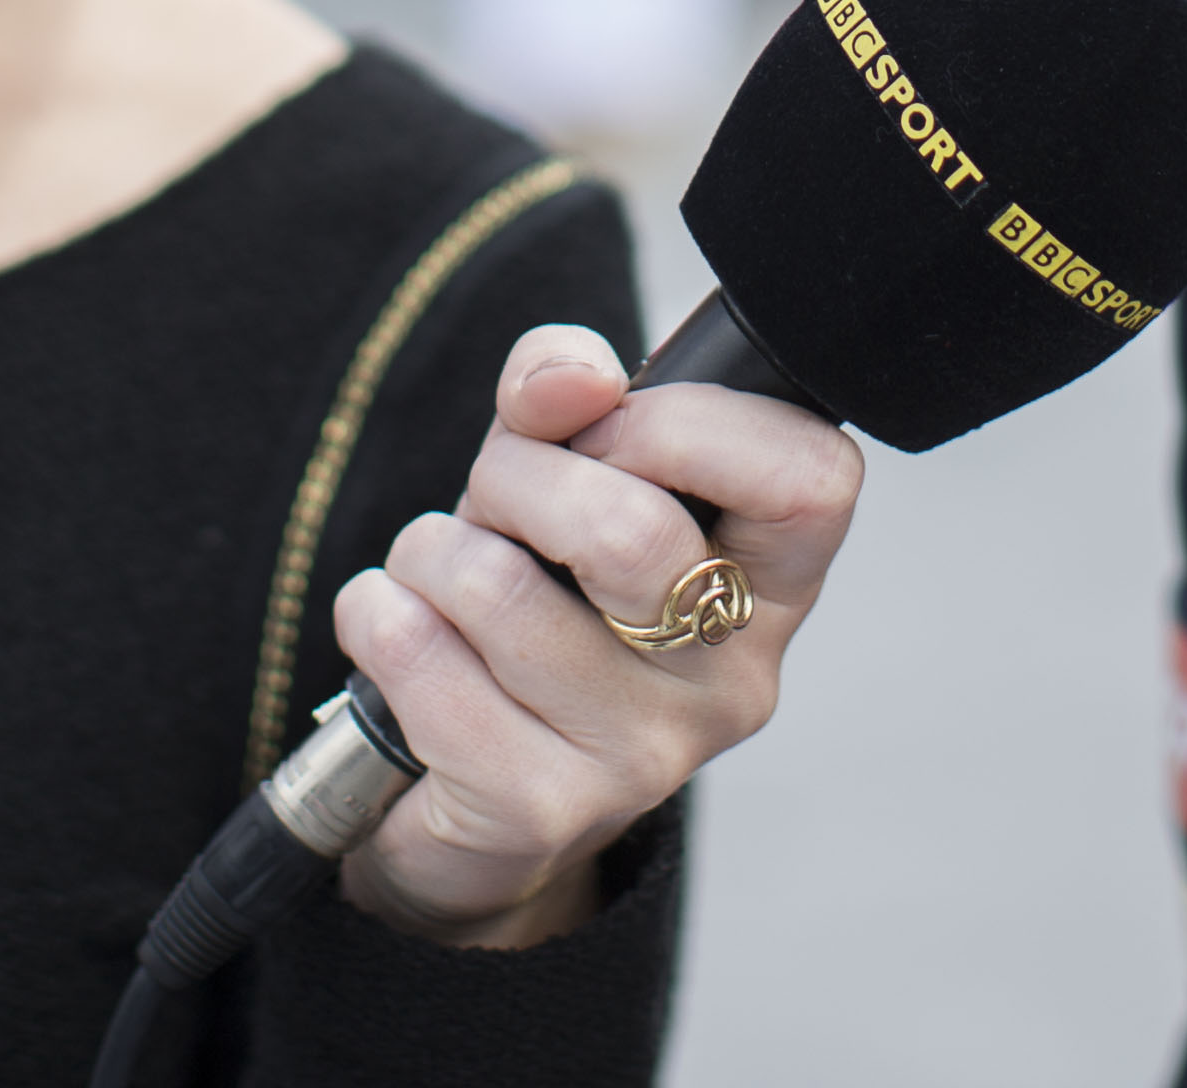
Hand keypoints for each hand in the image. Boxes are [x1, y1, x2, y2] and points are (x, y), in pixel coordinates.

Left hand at [330, 324, 865, 947]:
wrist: (469, 799)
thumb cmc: (536, 604)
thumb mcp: (556, 475)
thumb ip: (565, 393)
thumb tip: (568, 380)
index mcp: (769, 586)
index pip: (809, 479)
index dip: (691, 423)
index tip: (612, 431)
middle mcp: (730, 681)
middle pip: (628, 531)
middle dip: (516, 478)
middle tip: (497, 505)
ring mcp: (643, 758)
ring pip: (499, 588)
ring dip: (432, 551)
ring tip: (441, 578)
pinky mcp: (539, 807)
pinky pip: (421, 656)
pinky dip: (376, 613)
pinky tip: (399, 634)